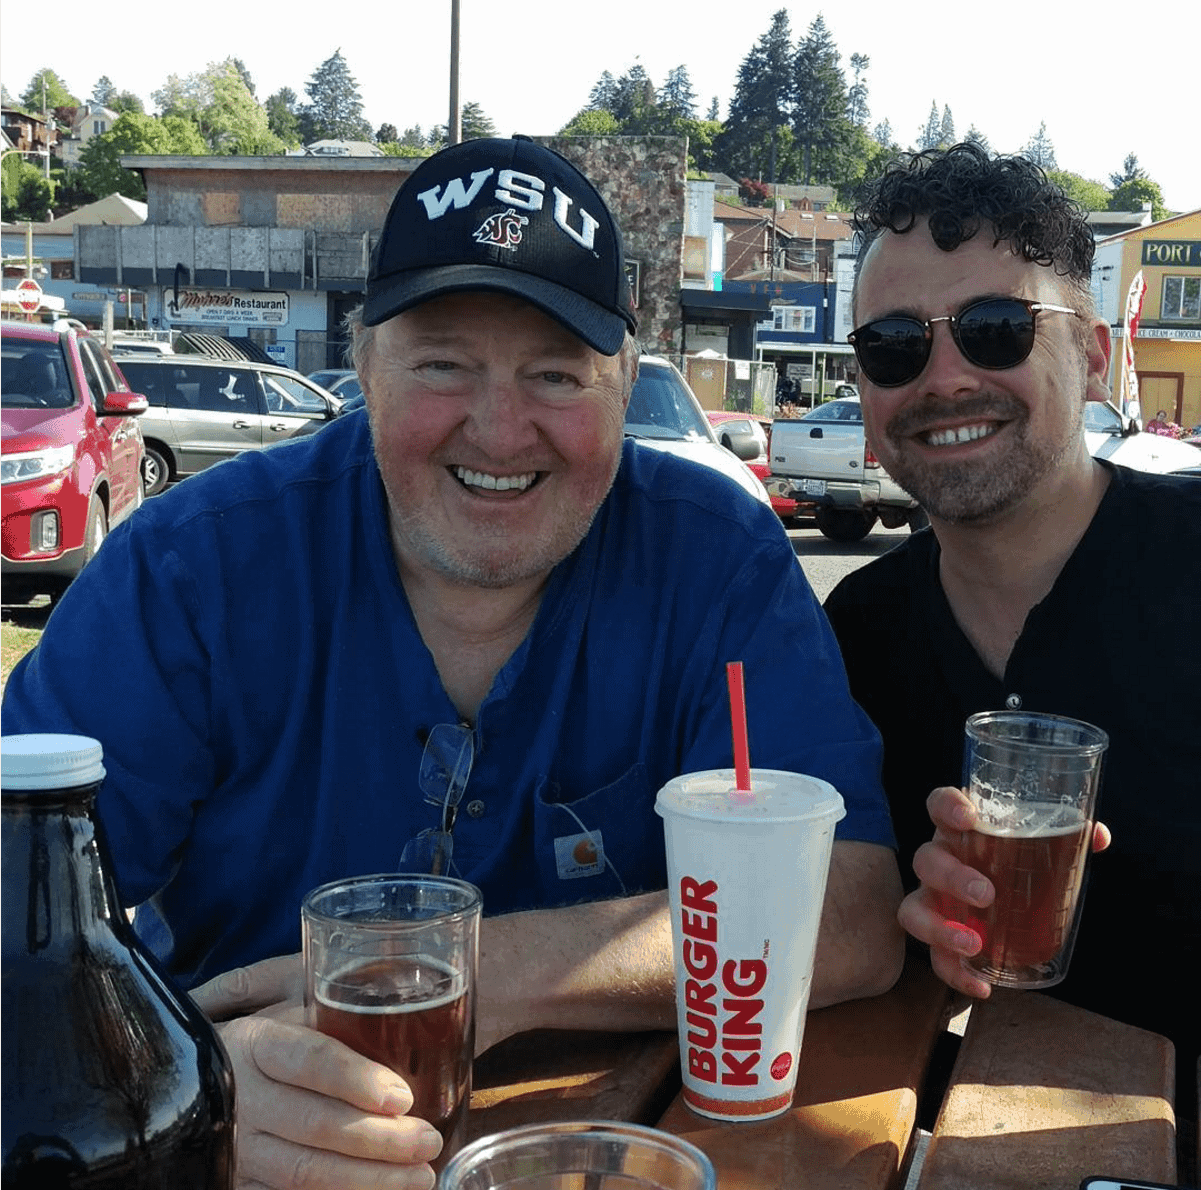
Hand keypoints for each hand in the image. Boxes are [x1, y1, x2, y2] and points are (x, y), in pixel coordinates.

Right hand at [191, 956, 442, 1189]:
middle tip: (427, 1141)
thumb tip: (400, 1006)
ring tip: (419, 1177)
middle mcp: (242, 1096)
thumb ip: (329, 1010)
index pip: (311, 1060)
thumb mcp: (284, 1007)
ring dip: (367, 1178)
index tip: (402, 1097)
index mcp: (257, 1042)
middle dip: (378, 1139)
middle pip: (314, 1122)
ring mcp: (236, 1145)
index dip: (357, 1080)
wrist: (196, 1075)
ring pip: (303, 1171)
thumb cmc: (263, 1034)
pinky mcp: (236, 1180)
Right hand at [896, 787, 1109, 999]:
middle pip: (926, 860)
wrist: (1003, 903)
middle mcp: (939, 863)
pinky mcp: (939, 938)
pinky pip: (934, 957)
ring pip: (913, 909)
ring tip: (972, 944)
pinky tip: (982, 987)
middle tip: (986, 893)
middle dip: (951, 877)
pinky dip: (954, 974)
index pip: (939, 805)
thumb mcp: (1038, 848)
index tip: (968, 818)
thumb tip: (1097, 836)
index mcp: (958, 832)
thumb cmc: (1015, 864)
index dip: (946, 807)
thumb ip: (1065, 838)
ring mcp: (933, 901)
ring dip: (939, 927)